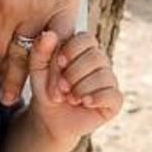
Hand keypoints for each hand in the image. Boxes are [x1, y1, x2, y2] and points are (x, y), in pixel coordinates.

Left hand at [28, 29, 121, 146]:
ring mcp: (108, 80)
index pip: (86, 38)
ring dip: (82, 88)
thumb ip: (41, 50)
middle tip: (60, 87)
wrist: (50, 117)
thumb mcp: (38, 68)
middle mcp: (99, 62)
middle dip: (75, 73)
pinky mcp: (114, 100)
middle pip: (96, 57)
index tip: (59, 63)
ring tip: (69, 98)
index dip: (73, 50)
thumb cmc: (46, 87)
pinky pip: (113, 95)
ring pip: (105, 76)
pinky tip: (84, 102)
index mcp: (83, 48)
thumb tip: (50, 34)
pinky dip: (97, 98)